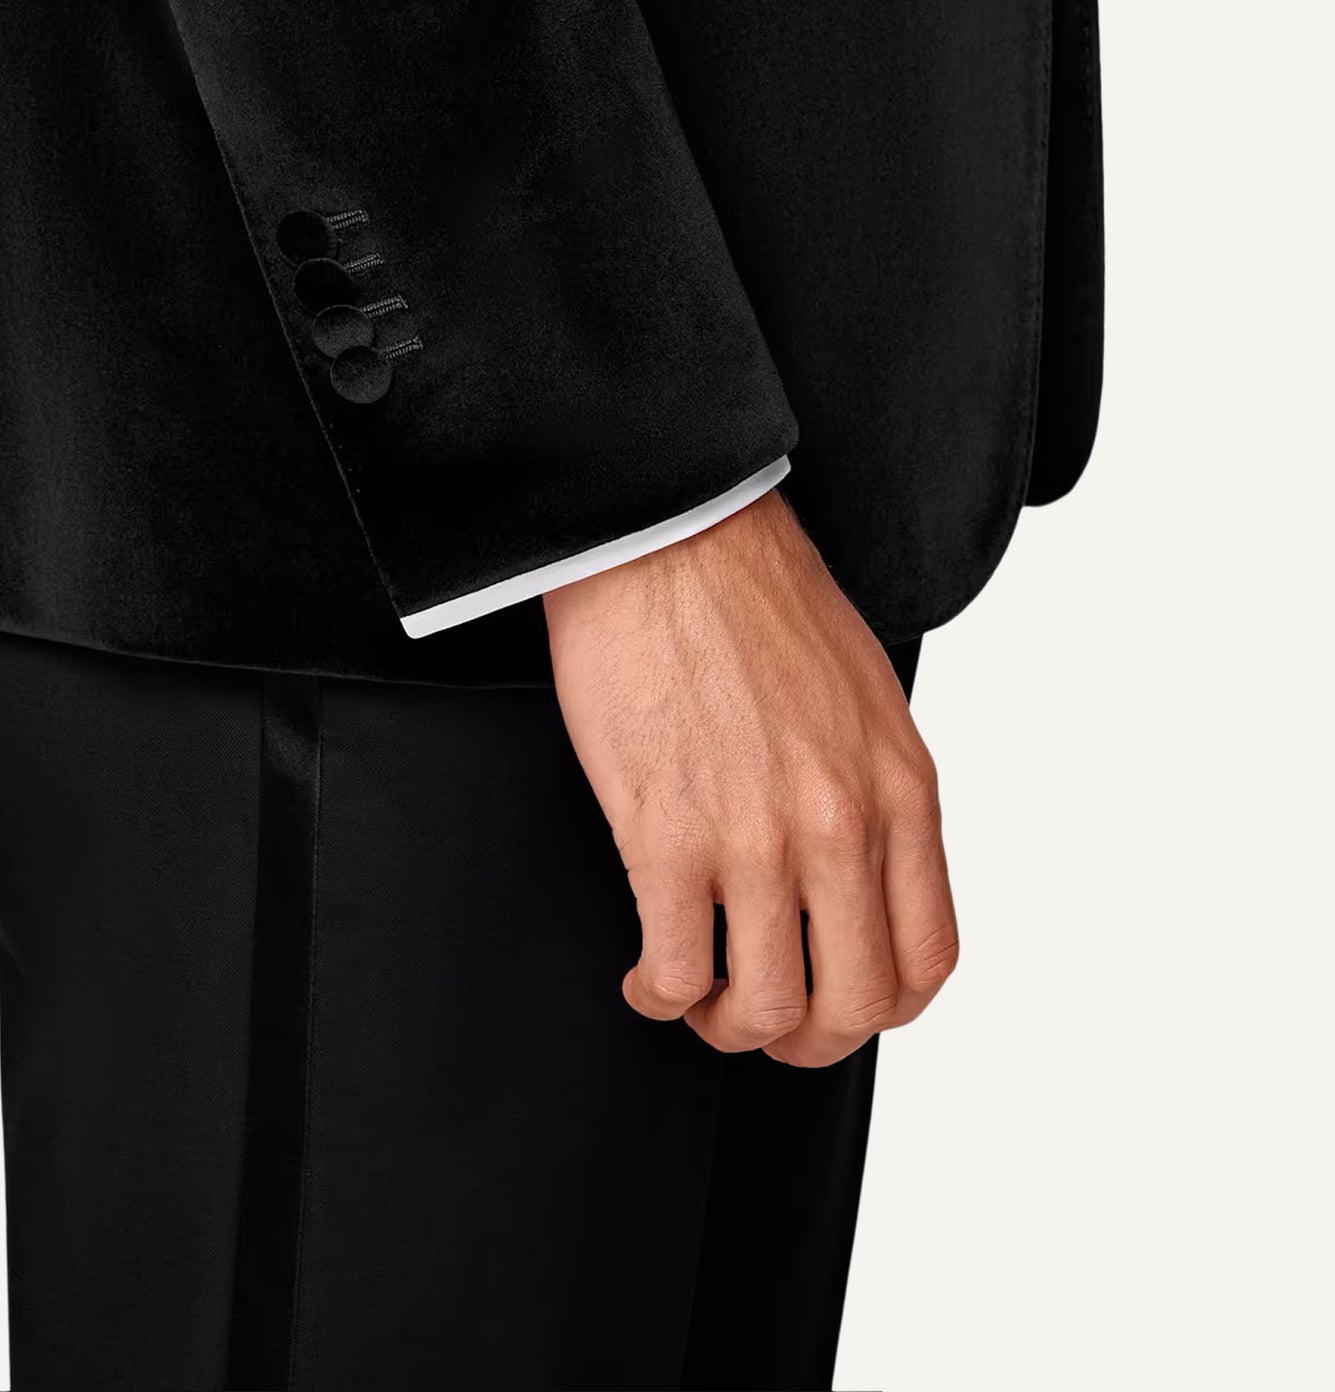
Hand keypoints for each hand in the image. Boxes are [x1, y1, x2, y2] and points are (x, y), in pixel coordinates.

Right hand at [542, 488, 957, 1063]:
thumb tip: (859, 870)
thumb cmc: (753, 597)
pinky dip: (659, 994)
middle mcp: (842, 825)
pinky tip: (646, 973)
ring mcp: (756, 839)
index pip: (929, 958)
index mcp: (900, 788)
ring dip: (726, 1025)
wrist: (667, 536)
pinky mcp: (666, 838)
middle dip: (806, 1038)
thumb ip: (874, 790)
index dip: (882, 1006)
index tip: (840, 999)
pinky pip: (676, 972)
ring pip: (764, 1009)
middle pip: (853, 1007)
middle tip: (763, 1020)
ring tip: (695, 994)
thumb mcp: (863, 696)